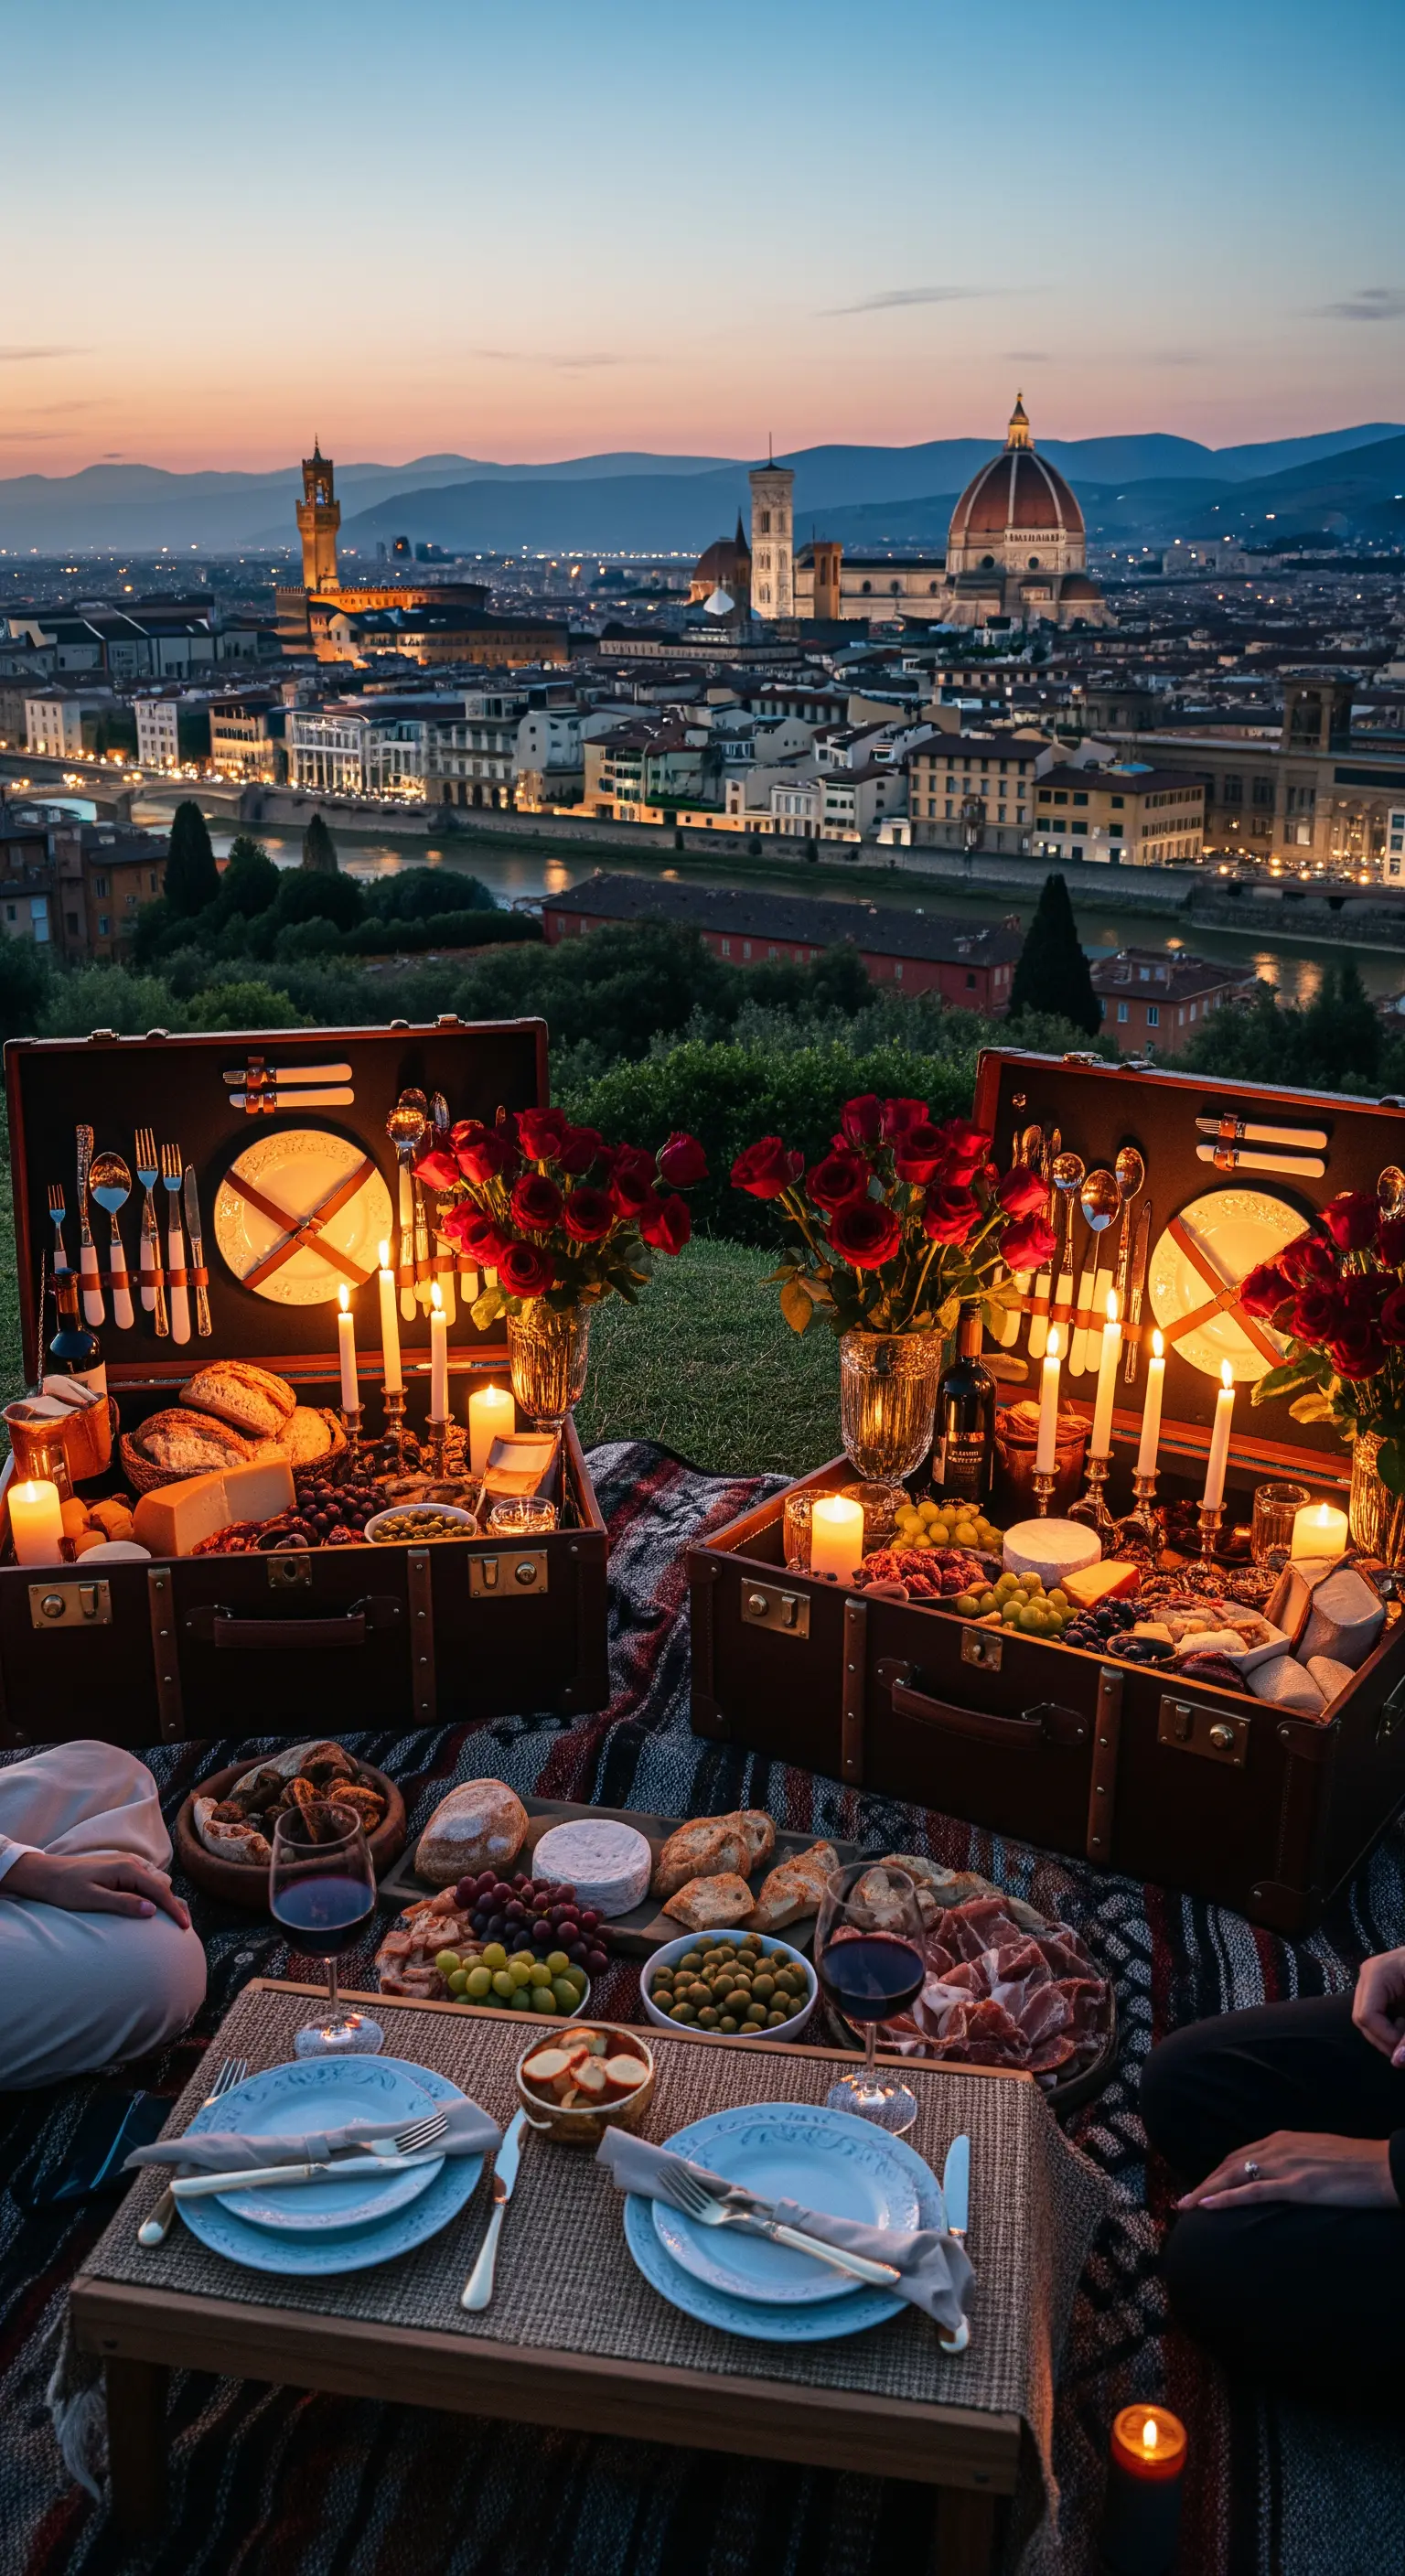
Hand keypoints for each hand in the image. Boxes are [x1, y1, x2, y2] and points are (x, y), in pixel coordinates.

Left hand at [3, 1849, 190, 1928]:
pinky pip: (144, 1883)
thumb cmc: (65, 1889)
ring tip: (173, 1920)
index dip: (173, 1909)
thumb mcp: (93, 1899)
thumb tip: (152, 1910)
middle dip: (174, 1905)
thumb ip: (123, 1903)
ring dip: (165, 1900)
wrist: (45, 1875)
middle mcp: (130, 1864)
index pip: (159, 1890)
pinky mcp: (119, 1870)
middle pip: (162, 1885)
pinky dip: (154, 1895)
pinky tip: (153, 1908)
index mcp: (127, 1869)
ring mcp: (126, 1865)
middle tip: (184, 1927)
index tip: (185, 1927)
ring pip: (154, 1883)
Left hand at [1177, 2131, 1397, 2211]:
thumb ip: (1295, 2162)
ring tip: (1185, 2206)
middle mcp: (1278, 2147)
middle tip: (1183, 2201)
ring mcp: (1286, 2166)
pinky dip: (1226, 2198)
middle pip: (1229, 2165)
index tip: (1201, 2187)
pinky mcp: (1297, 2186)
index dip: (1217, 2172)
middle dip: (1204, 2183)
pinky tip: (1207, 2206)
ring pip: (1234, 2177)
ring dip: (1205, 2192)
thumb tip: (1281, 2178)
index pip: (1239, 2155)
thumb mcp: (1317, 2157)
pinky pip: (1252, 2192)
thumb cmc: (1356, 2165)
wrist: (1383, 2167)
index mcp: (1283, 2139)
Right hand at [1352, 1946, 1404, 2065]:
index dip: (1388, 2038)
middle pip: (1362, 2019)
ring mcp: (1372, 1981)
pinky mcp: (1380, 1988)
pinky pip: (1376, 2015)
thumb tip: (1397, 2061)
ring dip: (1390, 2034)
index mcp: (1378, 1973)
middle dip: (1387, 2038)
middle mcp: (1369, 1975)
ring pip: (1368, 2020)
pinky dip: (1392, 2027)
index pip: (1367, 2016)